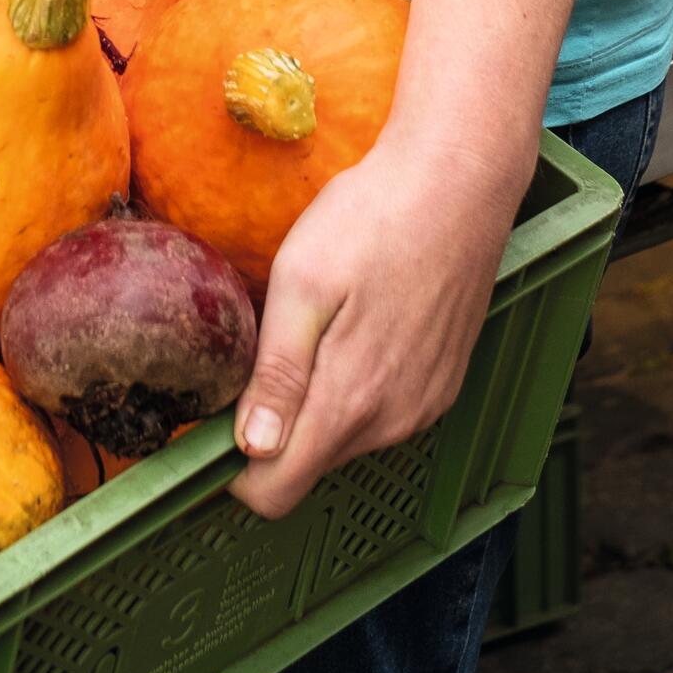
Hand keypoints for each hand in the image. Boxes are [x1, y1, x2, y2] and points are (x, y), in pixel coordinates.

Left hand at [229, 131, 525, 518]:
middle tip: (262, 344)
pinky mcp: (443, 385)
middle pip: (307, 463)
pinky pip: (383, 413)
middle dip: (272, 426)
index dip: (232, 466)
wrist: (459, 181)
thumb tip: (251, 450)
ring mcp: (424, 406)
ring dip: (315, 403)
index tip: (213, 414)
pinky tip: (354, 323)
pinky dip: (356, 386)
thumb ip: (278, 374)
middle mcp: (393, 422)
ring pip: (345, 438)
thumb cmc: (372, 219)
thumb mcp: (303, 282)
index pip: (276, 491)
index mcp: (349, 402)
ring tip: (312, 324)